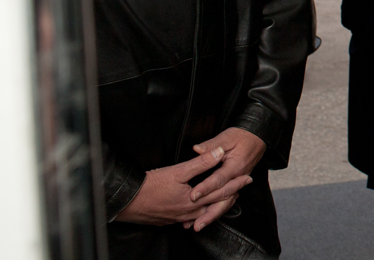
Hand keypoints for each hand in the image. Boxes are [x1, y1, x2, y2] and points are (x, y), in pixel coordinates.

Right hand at [115, 145, 237, 226]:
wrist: (126, 202)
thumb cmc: (150, 186)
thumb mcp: (178, 171)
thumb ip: (201, 162)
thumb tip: (219, 152)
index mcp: (194, 200)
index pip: (221, 191)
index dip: (236, 183)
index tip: (247, 178)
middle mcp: (189, 213)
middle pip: (216, 206)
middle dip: (230, 196)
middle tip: (241, 189)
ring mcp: (179, 218)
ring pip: (204, 214)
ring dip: (216, 206)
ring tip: (225, 199)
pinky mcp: (169, 220)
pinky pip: (191, 218)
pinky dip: (200, 213)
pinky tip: (199, 212)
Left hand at [181, 127, 266, 230]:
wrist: (257, 137)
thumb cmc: (242, 136)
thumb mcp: (227, 137)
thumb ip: (212, 145)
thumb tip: (197, 149)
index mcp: (235, 165)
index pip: (218, 179)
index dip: (205, 188)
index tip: (192, 196)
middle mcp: (238, 176)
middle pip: (223, 197)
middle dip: (208, 212)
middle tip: (195, 223)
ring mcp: (238, 182)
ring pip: (226, 203)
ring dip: (212, 215)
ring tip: (198, 226)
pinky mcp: (236, 184)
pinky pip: (227, 200)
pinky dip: (217, 210)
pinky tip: (205, 217)